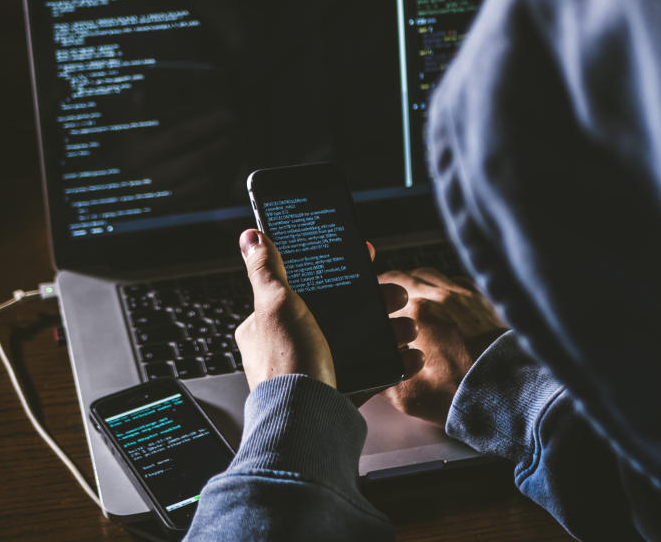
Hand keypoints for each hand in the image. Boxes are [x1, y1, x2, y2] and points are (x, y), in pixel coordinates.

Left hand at [234, 230, 422, 391]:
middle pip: (339, 313)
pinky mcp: (338, 392)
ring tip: (408, 328)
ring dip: (390, 331)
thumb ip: (266, 270)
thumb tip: (250, 237)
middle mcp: (291, 346)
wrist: (305, 423)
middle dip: (374, 303)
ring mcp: (316, 368)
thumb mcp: (275, 306)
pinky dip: (393, 364)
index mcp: (269, 324)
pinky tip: (410, 356)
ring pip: (359, 341)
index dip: (334, 271)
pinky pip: (372, 372)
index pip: (304, 287)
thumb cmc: (286, 363)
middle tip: (397, 296)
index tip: (363, 260)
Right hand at [379, 267, 507, 425]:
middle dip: (393, 285)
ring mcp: (463, 295)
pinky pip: (456, 280)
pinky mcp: (483, 299)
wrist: (509, 394)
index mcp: (416, 314)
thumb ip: (380, 375)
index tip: (373, 303)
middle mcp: (439, 296)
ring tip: (414, 297)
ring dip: (417, 281)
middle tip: (388, 298)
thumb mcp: (406, 396)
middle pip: (406, 276)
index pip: (384, 288)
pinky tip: (444, 301)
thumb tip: (371, 366)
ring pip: (430, 273)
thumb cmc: (461, 395)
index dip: (375, 295)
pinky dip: (445, 285)